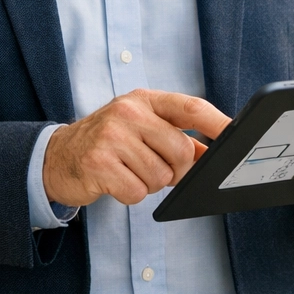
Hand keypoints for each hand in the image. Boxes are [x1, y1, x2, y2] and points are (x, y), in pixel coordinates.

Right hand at [43, 89, 230, 207]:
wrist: (56, 157)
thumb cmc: (107, 143)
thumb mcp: (141, 130)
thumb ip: (176, 138)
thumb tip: (214, 155)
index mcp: (144, 99)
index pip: (191, 107)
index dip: (218, 123)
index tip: (237, 135)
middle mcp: (128, 112)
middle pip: (181, 151)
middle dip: (174, 170)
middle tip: (152, 167)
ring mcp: (111, 136)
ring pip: (160, 176)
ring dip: (149, 183)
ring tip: (128, 171)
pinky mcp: (98, 163)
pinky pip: (137, 191)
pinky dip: (130, 194)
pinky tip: (115, 181)